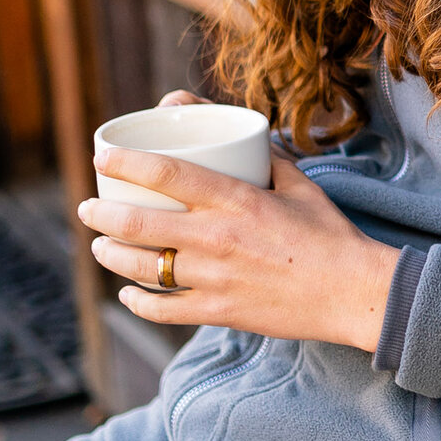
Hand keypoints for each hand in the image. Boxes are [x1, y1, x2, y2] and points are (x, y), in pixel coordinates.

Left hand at [78, 93, 396, 350]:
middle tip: (88, 207)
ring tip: (100, 246)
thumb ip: (264, 156)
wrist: (352, 292)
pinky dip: (137, 301)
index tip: (102, 157)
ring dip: (109, 255)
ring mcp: (214, 279)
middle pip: (137, 224)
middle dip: (100, 214)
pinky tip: (127, 293)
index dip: (125, 163)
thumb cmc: (329, 233)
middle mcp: (217, 239)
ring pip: (141, 267)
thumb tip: (235, 129)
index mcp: (237, 201)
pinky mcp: (218, 312)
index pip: (167, 174)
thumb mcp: (298, 184)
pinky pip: (162, 309)